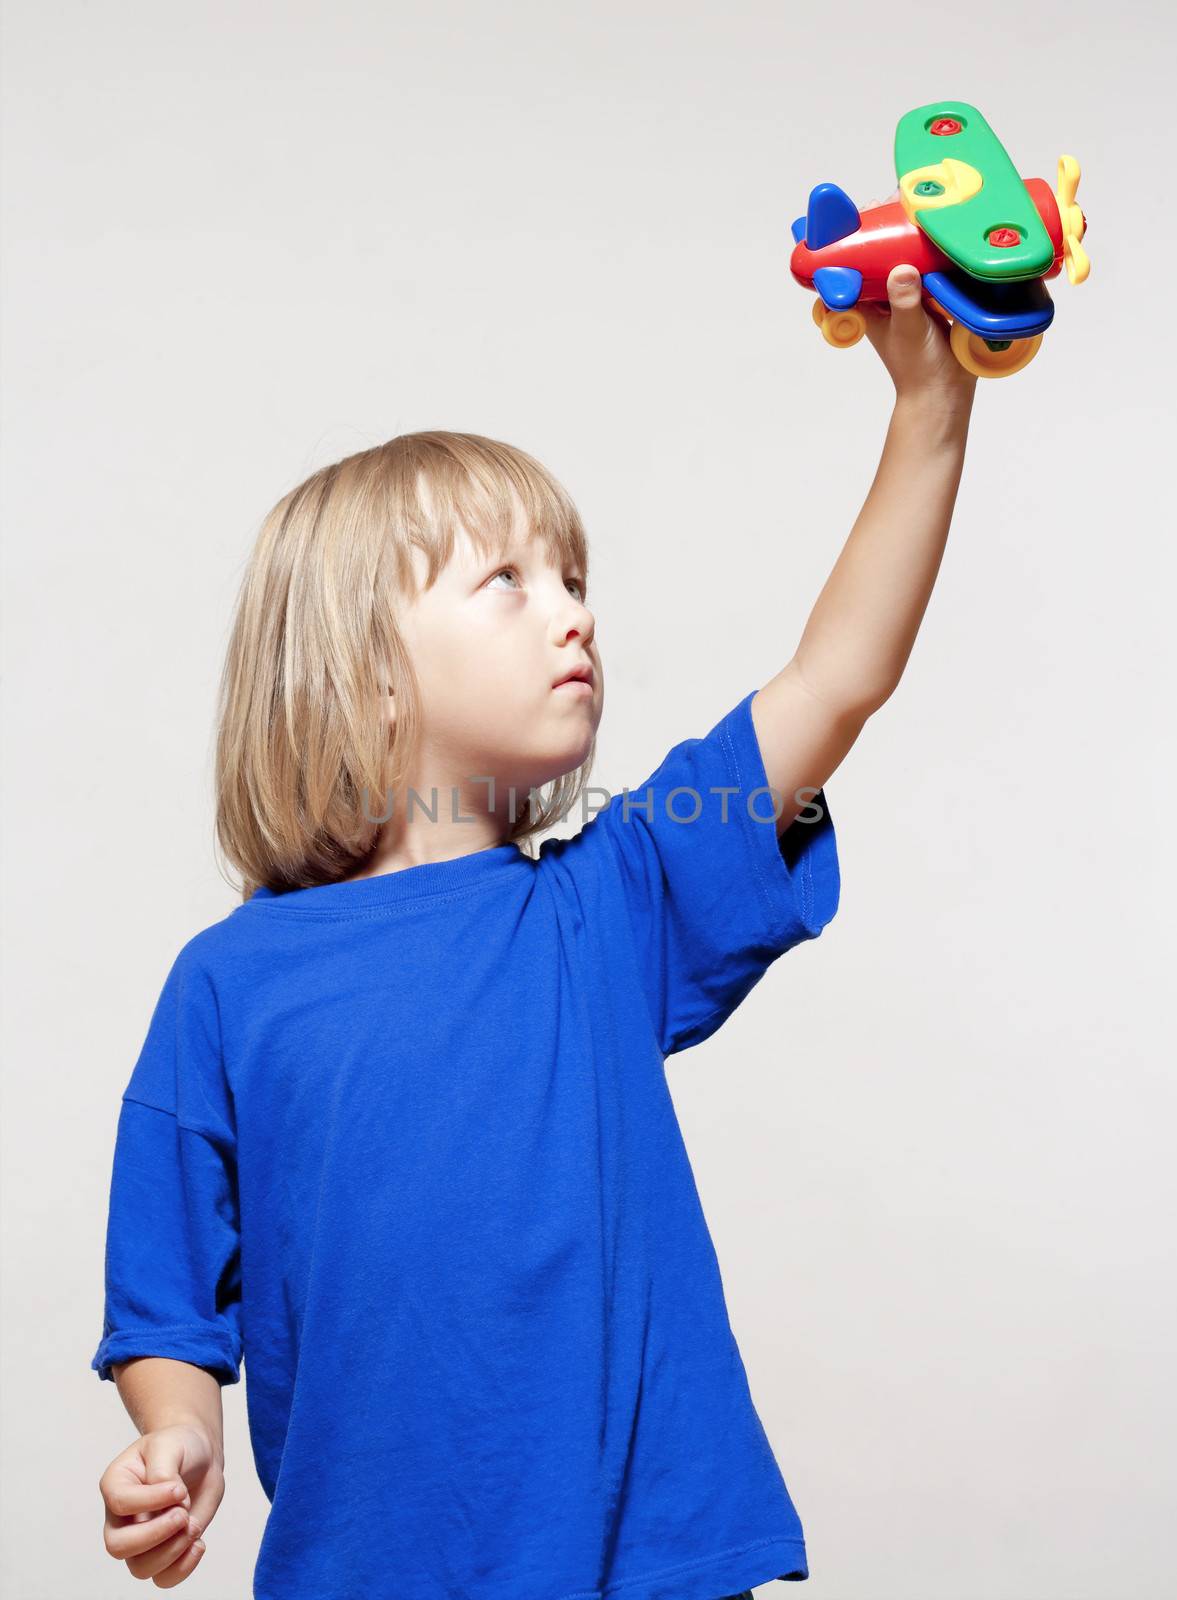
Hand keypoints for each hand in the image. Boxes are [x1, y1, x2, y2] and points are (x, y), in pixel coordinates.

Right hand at [99, 1423, 223, 1586]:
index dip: (151, 1500)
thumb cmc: (178, 1447)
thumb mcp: (169, 1444)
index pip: (120, 1503)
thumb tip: (172, 1500)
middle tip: (183, 1513)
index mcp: (116, 1484)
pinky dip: (183, 1568)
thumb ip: (163, 1470)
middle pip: (118, 1546)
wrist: (199, 1457)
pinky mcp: (162, 1552)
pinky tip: (198, 1544)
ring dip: (172, 1550)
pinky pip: (163, 1578)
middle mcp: (121, 1517)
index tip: (179, 1488)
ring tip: (192, 1525)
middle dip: (155, 1534)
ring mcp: (139, 1538)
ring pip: (140, 1568)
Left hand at [857, 188, 976, 417]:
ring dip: (911, 238)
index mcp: (870, 304)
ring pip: (907, 258)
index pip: (848, 269)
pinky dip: (937, 252)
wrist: (947, 392)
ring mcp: (913, 294)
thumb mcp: (908, 331)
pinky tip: (947, 233)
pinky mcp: (938, 295)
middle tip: (890, 204)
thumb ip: (904, 301)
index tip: (849, 218)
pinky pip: (934, 267)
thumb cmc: (918, 368)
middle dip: (883, 231)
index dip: (845, 243)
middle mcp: (888, 295)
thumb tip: (901, 271)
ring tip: (919, 209)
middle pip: (879, 256)